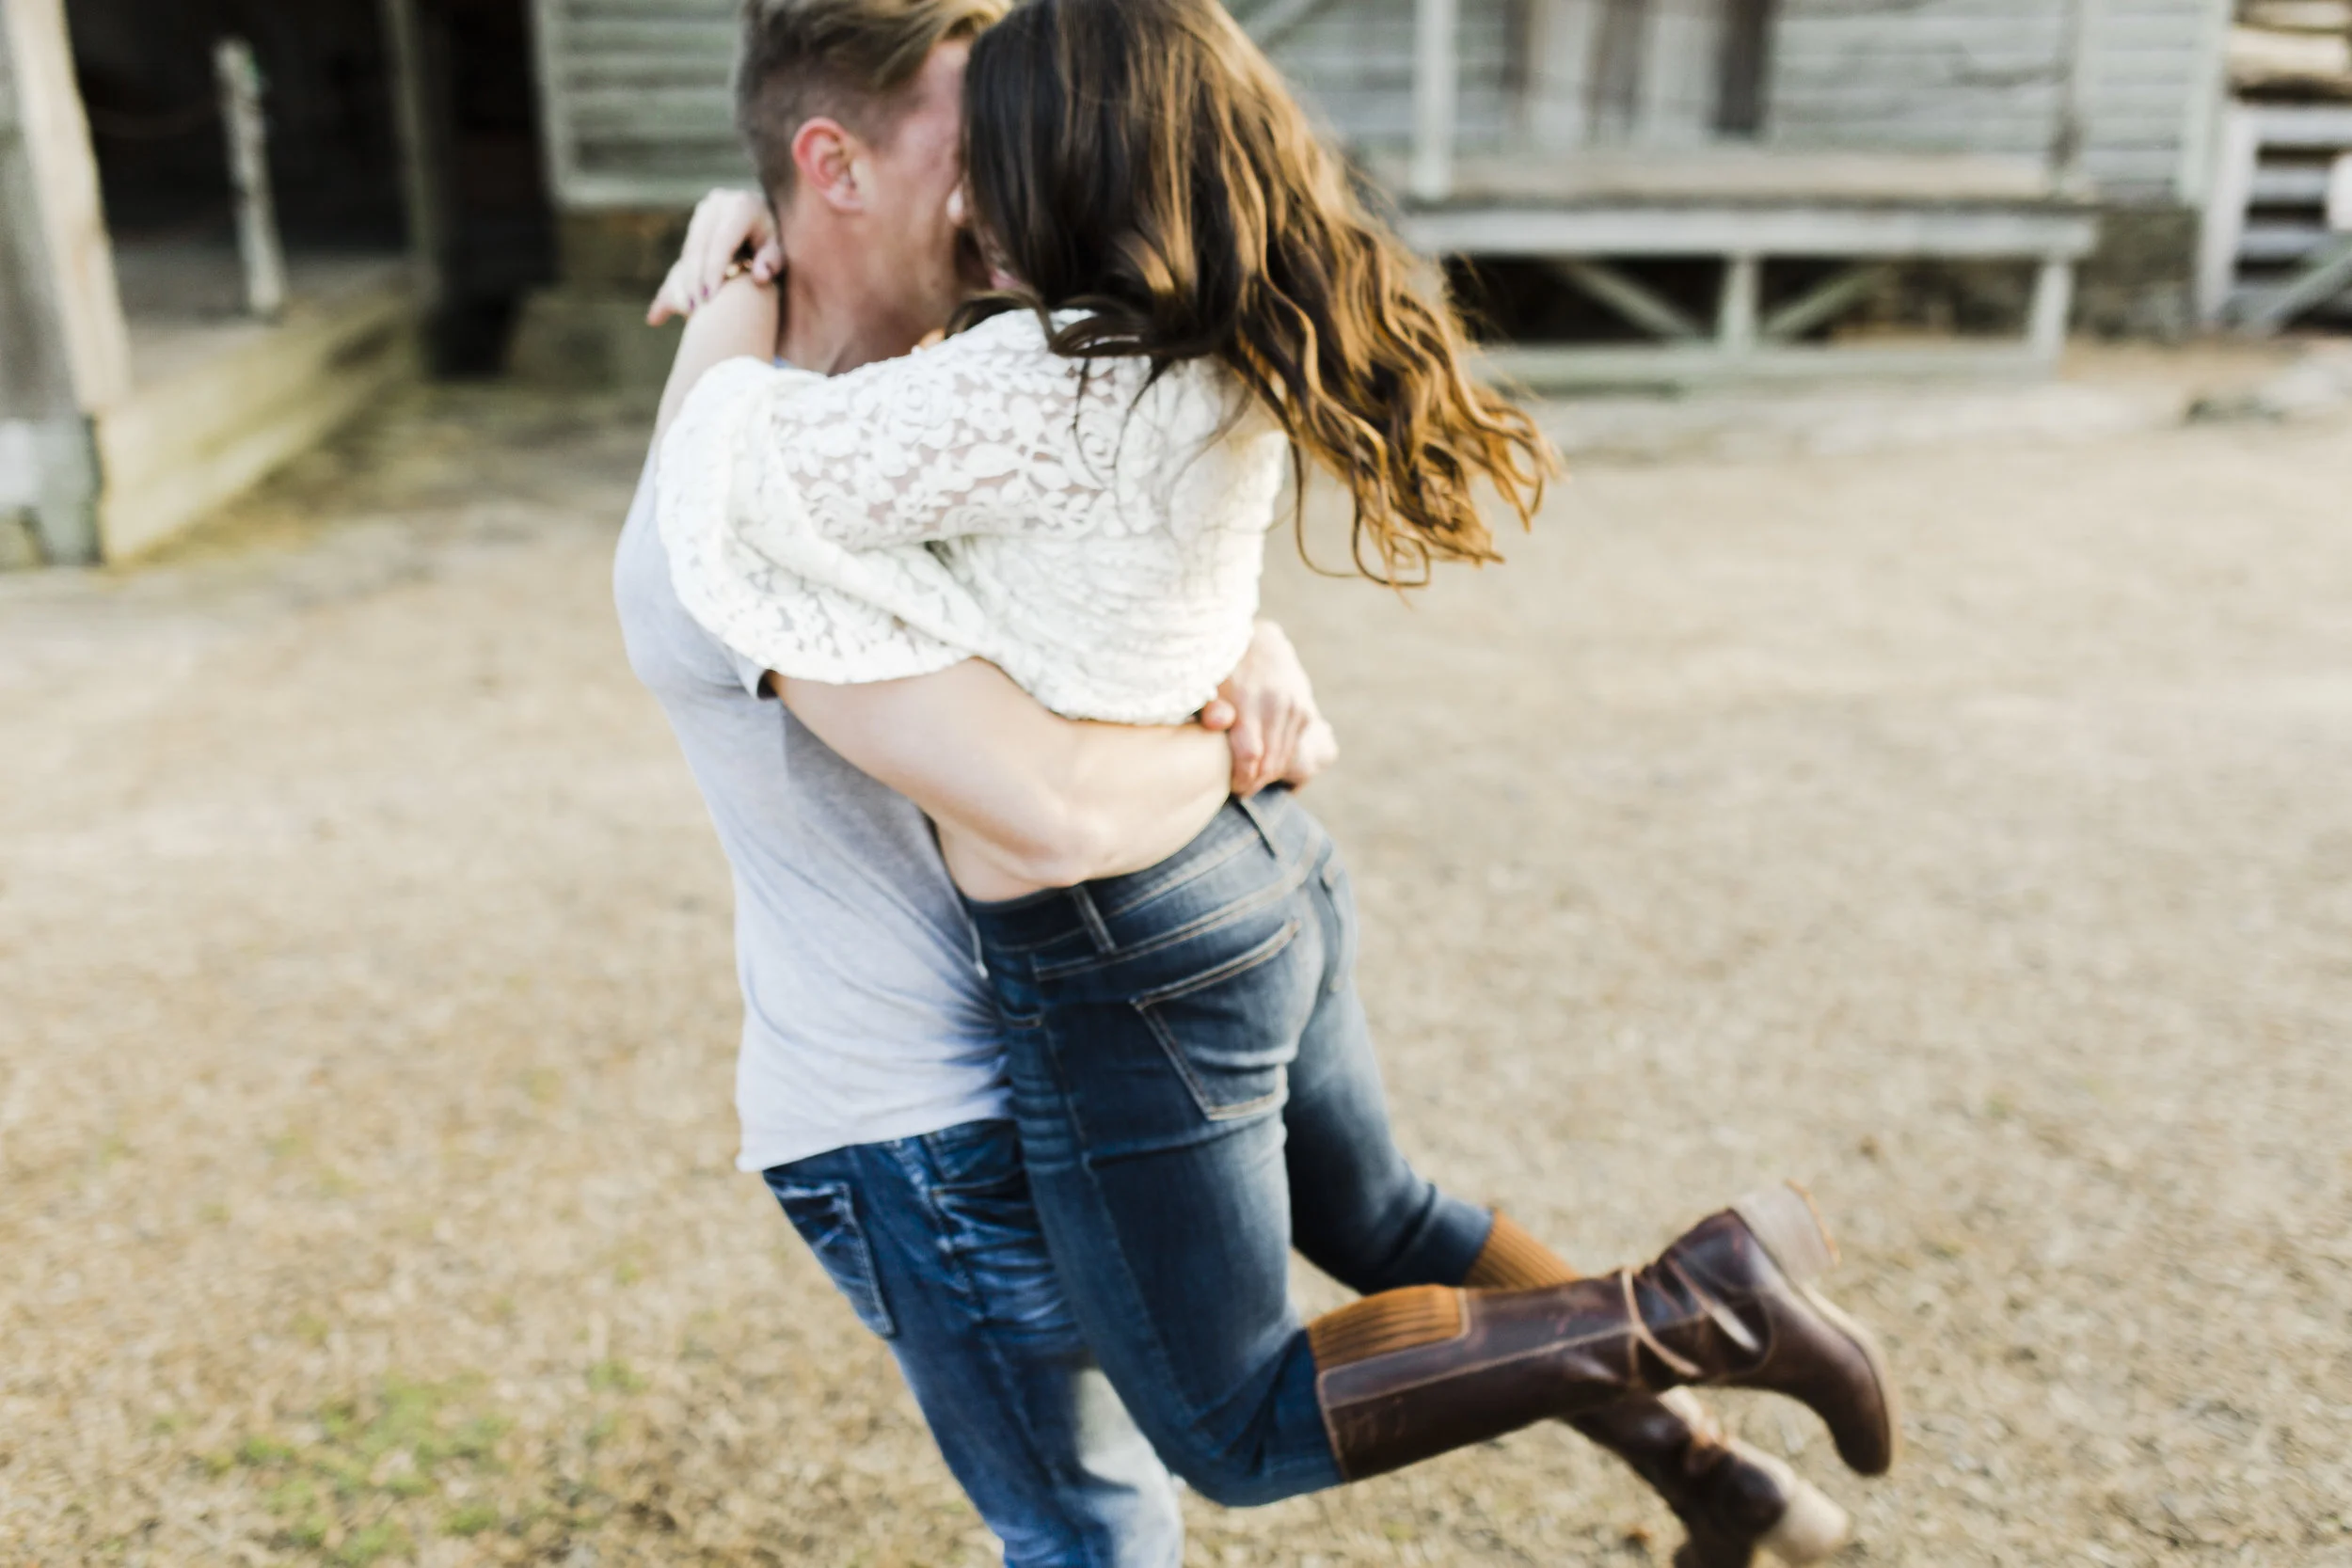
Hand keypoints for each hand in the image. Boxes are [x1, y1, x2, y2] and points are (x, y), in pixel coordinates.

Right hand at [648, 188, 782, 325]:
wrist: (766, 217)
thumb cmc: (775, 240)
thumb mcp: (780, 249)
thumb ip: (773, 262)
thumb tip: (760, 277)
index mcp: (742, 206)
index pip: (722, 241)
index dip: (714, 269)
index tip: (710, 297)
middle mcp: (718, 203)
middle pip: (701, 245)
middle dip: (696, 278)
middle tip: (696, 307)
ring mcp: (704, 211)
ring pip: (690, 248)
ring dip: (687, 279)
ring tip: (690, 308)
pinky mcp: (696, 221)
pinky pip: (688, 251)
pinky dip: (686, 275)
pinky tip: (687, 297)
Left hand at [1199, 620, 1332, 794]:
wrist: (1257, 641)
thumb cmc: (1222, 668)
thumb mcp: (1207, 683)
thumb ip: (1210, 705)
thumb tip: (1219, 722)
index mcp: (1249, 699)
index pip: (1250, 755)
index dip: (1241, 778)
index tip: (1231, 787)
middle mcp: (1277, 704)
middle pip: (1269, 762)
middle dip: (1253, 781)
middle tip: (1239, 787)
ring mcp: (1294, 707)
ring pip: (1283, 758)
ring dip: (1267, 774)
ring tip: (1249, 777)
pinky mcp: (1304, 711)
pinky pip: (1292, 748)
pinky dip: (1279, 759)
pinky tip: (1264, 760)